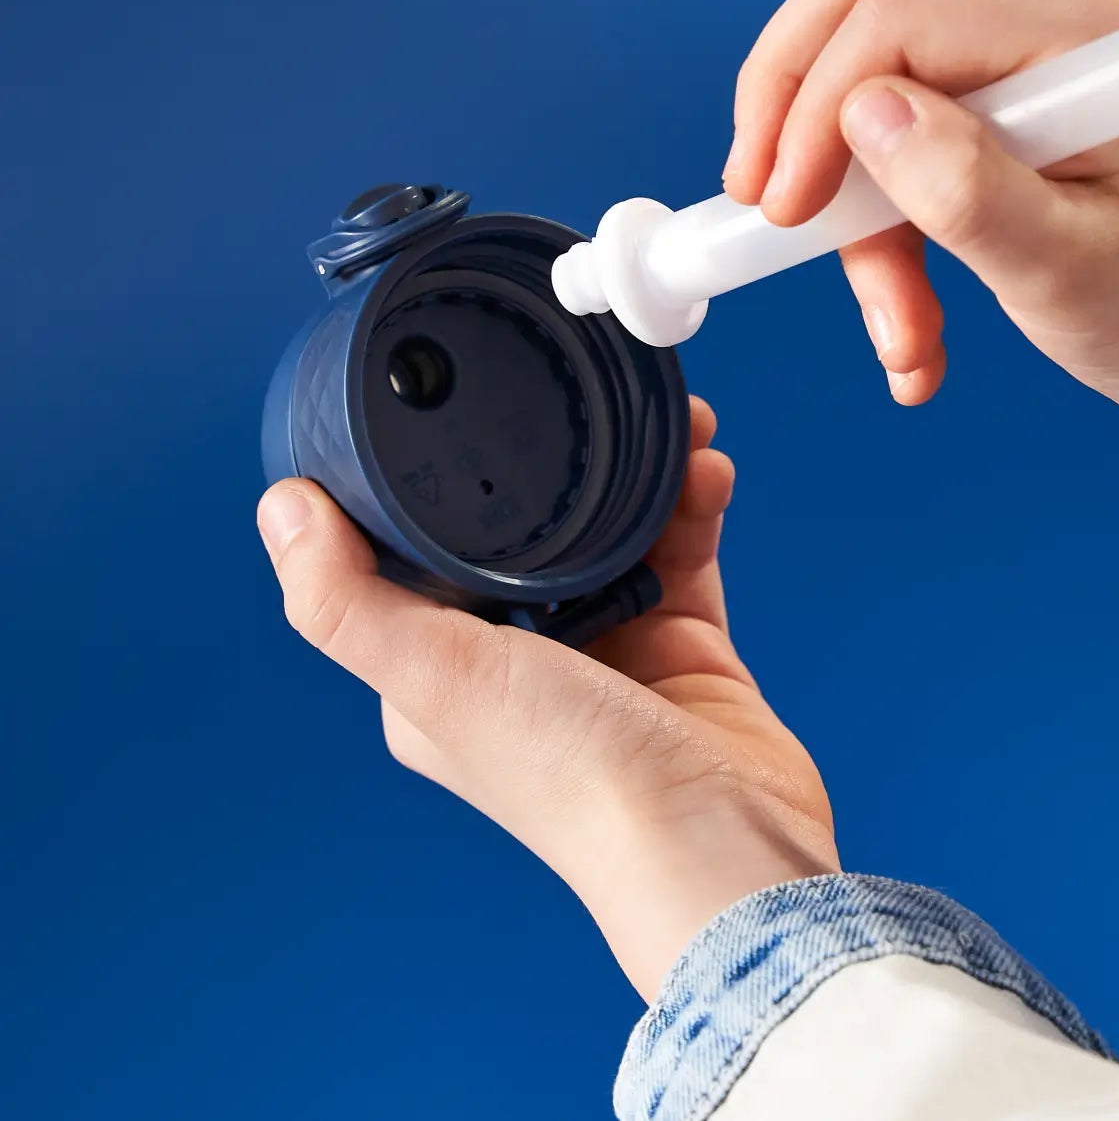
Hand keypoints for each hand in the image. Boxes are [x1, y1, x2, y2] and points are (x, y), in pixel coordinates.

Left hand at [257, 397, 837, 999]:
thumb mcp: (439, 679)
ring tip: (672, 424)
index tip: (461, 404)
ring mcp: (606, 647)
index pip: (417, 552)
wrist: (717, 841)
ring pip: (613, 528)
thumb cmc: (575, 777)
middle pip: (527, 529)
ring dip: (641, 470)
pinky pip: (681, 547)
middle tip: (586, 398)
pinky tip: (706, 470)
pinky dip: (692, 504)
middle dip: (558, 461)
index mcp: (440, 674)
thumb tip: (280, 509)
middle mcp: (518, 660)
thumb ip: (348, 600)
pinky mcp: (680, 641)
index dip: (437, 476)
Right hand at [724, 0, 1118, 465]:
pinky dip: (879, 211)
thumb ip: (967, 191)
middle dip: (791, 106)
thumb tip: (862, 115)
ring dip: (847, 194)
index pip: (895, 12)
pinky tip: (910, 310)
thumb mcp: (1067, 272)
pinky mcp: (1007, 79)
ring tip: (897, 325)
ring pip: (866, 61)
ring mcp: (1029, 34)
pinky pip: (897, 114)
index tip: (781, 214)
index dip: (812, 106)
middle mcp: (1056, 2)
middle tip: (766, 211)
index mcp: (1084, 31)